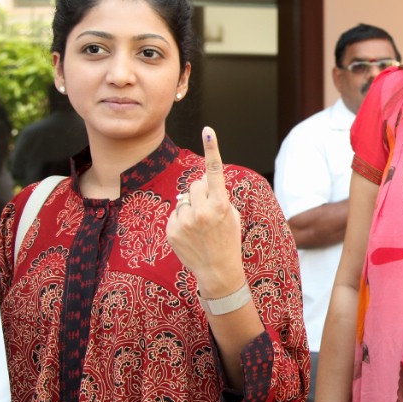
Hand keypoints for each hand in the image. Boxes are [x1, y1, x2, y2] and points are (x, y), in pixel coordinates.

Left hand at [166, 127, 244, 298]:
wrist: (217, 271)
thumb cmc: (227, 239)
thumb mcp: (231, 215)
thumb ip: (216, 196)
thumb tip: (195, 186)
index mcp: (221, 204)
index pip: (214, 171)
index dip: (212, 149)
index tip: (208, 131)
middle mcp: (202, 211)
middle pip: (195, 184)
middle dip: (201, 193)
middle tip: (209, 211)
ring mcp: (185, 221)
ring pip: (183, 199)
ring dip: (190, 207)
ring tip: (199, 227)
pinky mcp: (172, 230)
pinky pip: (175, 213)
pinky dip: (181, 220)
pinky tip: (190, 235)